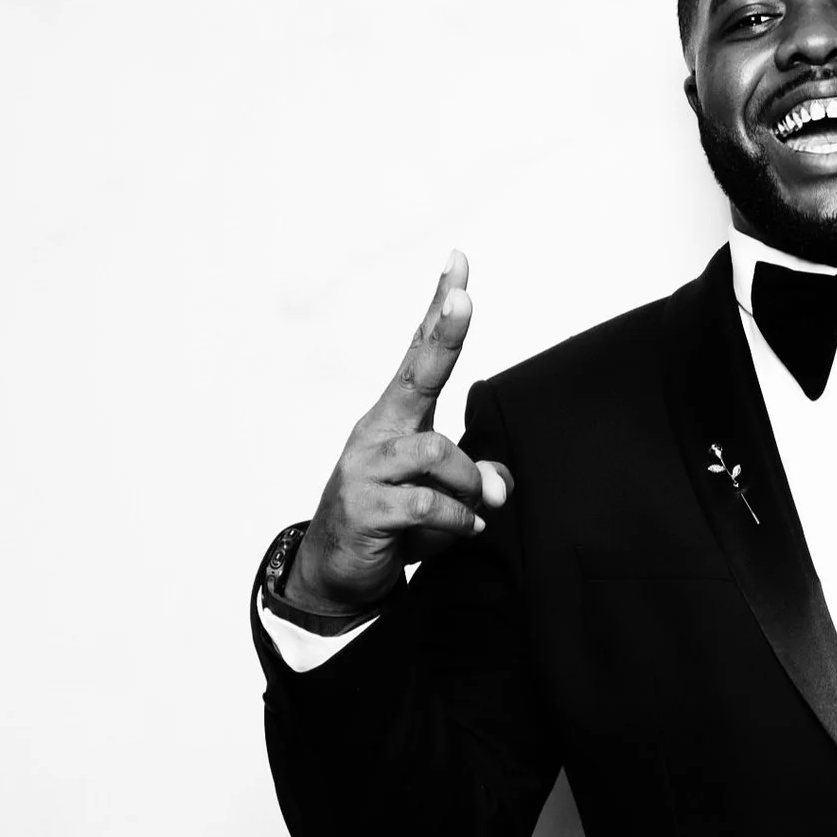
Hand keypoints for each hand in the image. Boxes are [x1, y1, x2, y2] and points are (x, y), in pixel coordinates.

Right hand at [284, 251, 514, 614]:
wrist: (337, 573)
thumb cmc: (394, 521)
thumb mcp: (445, 496)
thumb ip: (478, 480)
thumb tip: (499, 486)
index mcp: (397, 417)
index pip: (420, 352)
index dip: (439, 309)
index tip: (457, 262)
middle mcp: (378, 431)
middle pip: (417, 373)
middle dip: (444, 333)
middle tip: (464, 297)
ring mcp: (367, 467)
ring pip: (437, 452)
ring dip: (470, 484)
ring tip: (478, 509)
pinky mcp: (367, 507)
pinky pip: (431, 505)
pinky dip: (460, 521)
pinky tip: (464, 532)